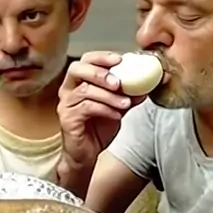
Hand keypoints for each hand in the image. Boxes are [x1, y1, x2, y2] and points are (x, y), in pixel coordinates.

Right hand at [57, 51, 144, 168]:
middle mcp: (68, 89)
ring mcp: (65, 104)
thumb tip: (147, 85)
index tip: (120, 59)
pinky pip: (85, 108)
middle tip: (119, 82)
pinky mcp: (67, 119)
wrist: (86, 155)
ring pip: (84, 90)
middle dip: (100, 73)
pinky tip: (116, 115)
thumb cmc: (97, 129)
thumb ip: (129, 95)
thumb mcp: (117, 108)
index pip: (86, 60)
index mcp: (79, 81)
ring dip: (108, 95)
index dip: (102, 57)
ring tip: (125, 103)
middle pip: (78, 69)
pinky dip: (104, 109)